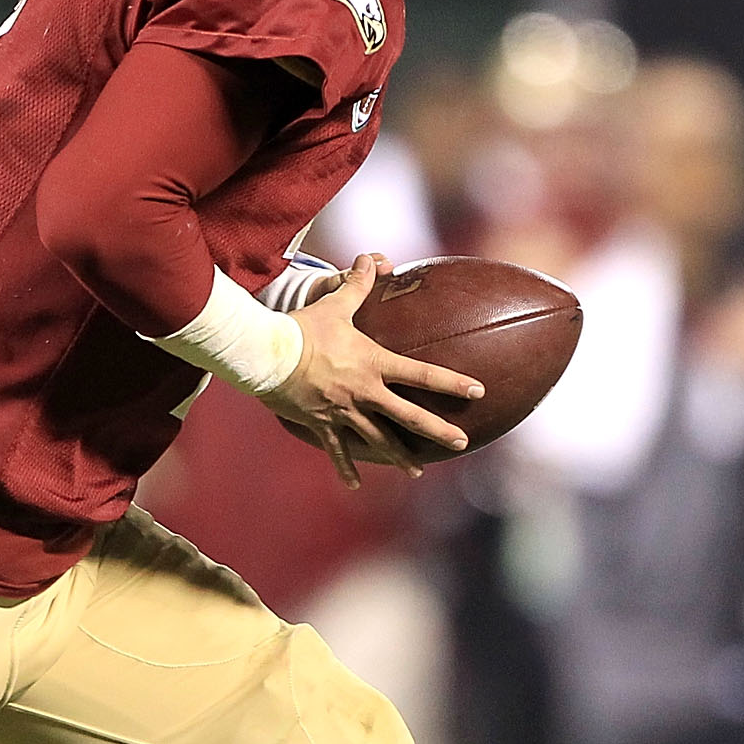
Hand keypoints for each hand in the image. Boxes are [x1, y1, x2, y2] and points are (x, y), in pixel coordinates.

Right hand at [261, 254, 480, 486]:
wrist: (266, 355)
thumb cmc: (301, 328)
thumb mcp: (333, 305)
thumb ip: (357, 285)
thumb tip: (371, 257)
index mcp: (374, 363)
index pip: (422, 374)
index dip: (452, 383)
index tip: (478, 391)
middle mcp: (365, 392)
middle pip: (408, 416)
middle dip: (437, 431)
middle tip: (461, 444)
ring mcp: (343, 412)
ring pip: (378, 440)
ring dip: (399, 457)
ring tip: (416, 472)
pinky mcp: (321, 424)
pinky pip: (337, 450)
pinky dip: (346, 468)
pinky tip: (355, 485)